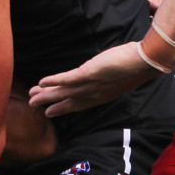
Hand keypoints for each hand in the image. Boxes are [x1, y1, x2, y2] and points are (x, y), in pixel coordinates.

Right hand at [28, 42, 160, 116]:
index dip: (62, 108)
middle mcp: (93, 95)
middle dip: (48, 103)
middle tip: (33, 105)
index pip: (77, 104)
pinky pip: (65, 79)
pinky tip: (40, 82)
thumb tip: (97, 73)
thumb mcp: (116, 76)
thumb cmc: (133, 66)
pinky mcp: (87, 74)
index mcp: (100, 96)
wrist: (143, 62)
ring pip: (62, 92)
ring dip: (45, 94)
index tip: (49, 112)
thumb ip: (104, 78)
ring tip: (31, 96)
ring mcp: (89, 85)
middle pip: (66, 101)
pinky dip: (52, 81)